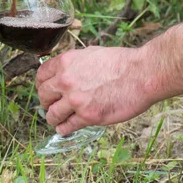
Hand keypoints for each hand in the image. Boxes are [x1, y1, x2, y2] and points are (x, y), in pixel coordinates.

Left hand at [35, 46, 155, 135]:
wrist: (141, 74)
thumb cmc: (121, 62)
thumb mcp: (90, 53)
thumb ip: (74, 62)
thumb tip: (64, 69)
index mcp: (65, 62)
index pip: (41, 75)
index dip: (41, 84)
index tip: (44, 90)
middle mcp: (66, 80)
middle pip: (43, 95)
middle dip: (46, 101)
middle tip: (50, 105)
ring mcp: (76, 100)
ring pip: (52, 114)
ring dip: (52, 118)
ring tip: (56, 120)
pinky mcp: (88, 116)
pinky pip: (67, 126)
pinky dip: (63, 129)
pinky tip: (64, 128)